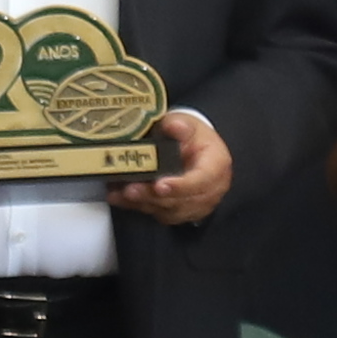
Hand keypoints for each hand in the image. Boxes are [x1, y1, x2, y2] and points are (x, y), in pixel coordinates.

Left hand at [106, 109, 236, 230]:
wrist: (191, 147)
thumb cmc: (192, 137)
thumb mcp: (187, 123)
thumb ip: (180, 125)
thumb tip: (175, 127)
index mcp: (216, 166)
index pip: (201, 180)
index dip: (180, 186)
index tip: (160, 185)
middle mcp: (210, 190)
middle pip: (181, 200)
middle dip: (153, 196)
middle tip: (130, 190)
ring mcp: (196, 204)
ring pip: (168, 210)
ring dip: (142, 203)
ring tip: (120, 193)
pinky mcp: (179, 212)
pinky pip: (158, 214)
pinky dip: (138, 206)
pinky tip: (120, 197)